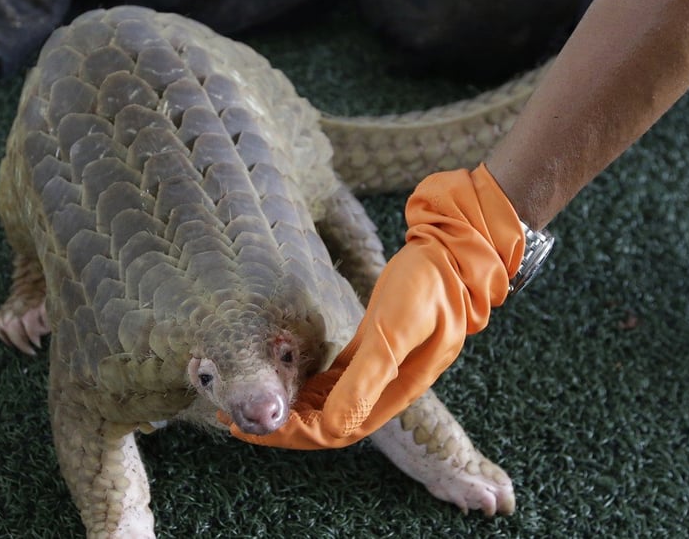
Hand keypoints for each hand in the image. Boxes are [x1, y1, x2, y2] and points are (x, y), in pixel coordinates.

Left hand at [225, 165, 526, 448]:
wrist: (453, 255)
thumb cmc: (428, 287)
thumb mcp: (394, 329)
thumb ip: (368, 378)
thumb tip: (334, 427)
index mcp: (393, 392)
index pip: (335, 431)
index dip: (293, 434)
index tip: (255, 427)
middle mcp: (385, 390)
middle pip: (327, 425)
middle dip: (283, 428)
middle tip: (235, 422)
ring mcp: (379, 372)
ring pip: (328, 407)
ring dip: (292, 410)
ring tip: (253, 407)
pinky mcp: (373, 352)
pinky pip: (335, 383)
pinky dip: (309, 391)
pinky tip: (286, 386)